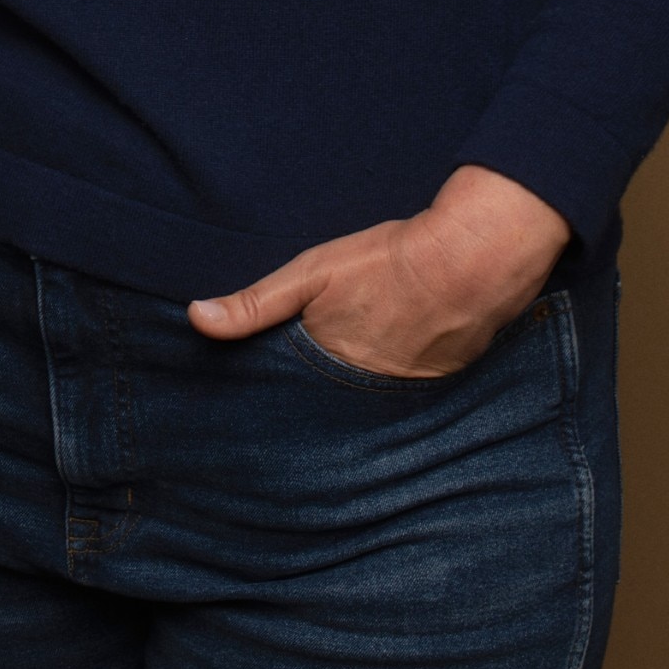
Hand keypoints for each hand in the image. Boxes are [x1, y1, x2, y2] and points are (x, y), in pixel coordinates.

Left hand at [187, 166, 571, 377]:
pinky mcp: (434, 389)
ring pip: (358, 406)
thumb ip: (256, 302)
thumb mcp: (311, 273)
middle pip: (322, 407)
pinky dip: (382, 390)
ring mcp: (403, 399)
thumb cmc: (387, 262)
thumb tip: (197, 319)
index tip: (244, 399)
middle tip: (281, 399)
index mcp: (328, 372)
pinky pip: (397, 400)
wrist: (471, 262)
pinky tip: (378, 369)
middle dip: (304, 402)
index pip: (285, 399)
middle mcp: (365, 399)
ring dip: (343, 398)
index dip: (268, 394)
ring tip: (327, 384)